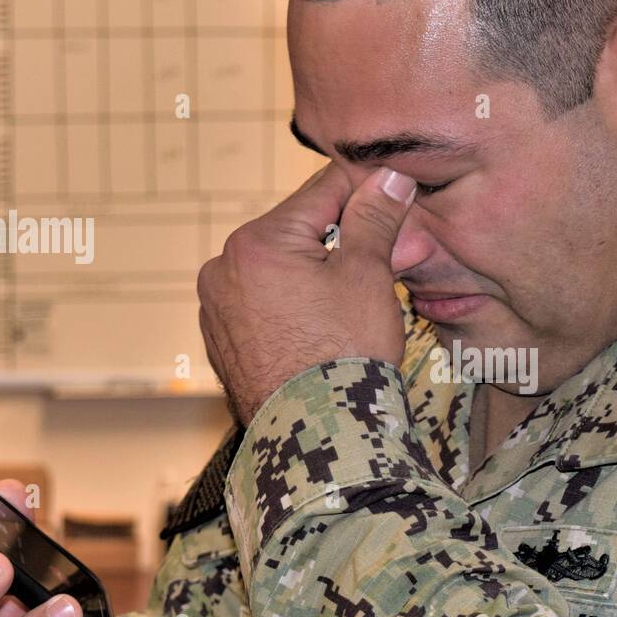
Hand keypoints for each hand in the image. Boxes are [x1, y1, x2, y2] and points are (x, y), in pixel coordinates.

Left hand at [198, 163, 415, 426]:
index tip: (399, 200)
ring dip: (319, 275)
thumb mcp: (368, 276)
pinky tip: (326, 331)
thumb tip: (388, 178)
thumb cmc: (346, 356)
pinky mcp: (222, 344)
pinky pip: (265, 307)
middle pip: (299, 233)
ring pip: (282, 271)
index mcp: (257, 242)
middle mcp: (223, 268)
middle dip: (345, 241)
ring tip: (358, 305)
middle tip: (393, 261)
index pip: (322, 191)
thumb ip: (374, 218)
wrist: (320, 437)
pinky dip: (295, 308)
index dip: (368, 193)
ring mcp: (217, 309)